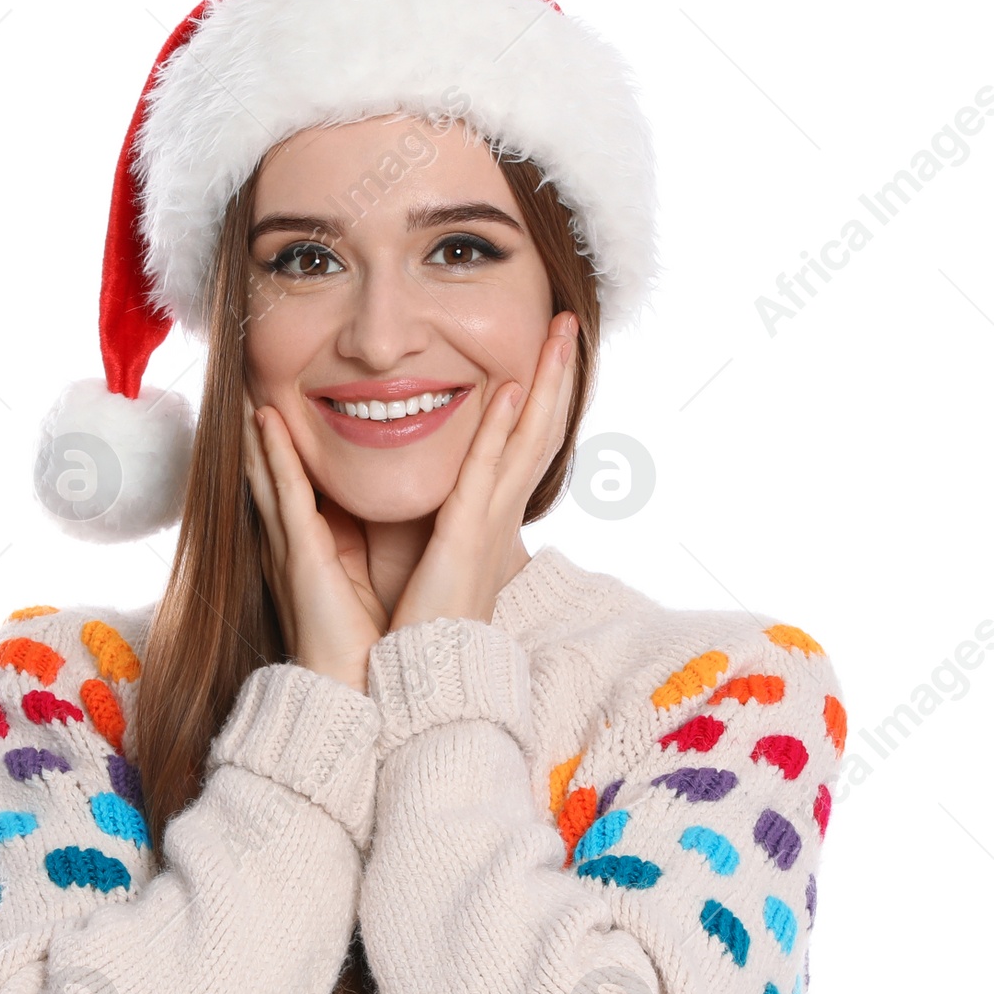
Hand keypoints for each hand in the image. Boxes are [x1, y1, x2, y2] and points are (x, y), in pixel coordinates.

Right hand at [242, 390, 387, 692]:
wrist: (357, 692)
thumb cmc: (366, 649)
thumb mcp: (367, 587)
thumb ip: (366, 553)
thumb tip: (387, 527)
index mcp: (311, 554)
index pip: (292, 490)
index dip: (279, 452)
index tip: (277, 411)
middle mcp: (292, 547)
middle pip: (269, 476)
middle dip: (258, 434)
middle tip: (249, 383)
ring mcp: (290, 549)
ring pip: (268, 476)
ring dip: (258, 433)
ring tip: (249, 387)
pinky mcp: (301, 557)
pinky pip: (286, 495)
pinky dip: (275, 458)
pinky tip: (266, 423)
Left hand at [388, 312, 578, 631]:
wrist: (425, 672)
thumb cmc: (423, 621)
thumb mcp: (435, 550)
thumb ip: (440, 513)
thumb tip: (435, 490)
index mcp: (493, 515)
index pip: (526, 442)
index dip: (543, 394)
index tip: (550, 349)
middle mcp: (502, 513)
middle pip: (541, 429)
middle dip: (558, 374)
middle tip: (570, 322)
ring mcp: (490, 522)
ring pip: (529, 439)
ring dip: (546, 383)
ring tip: (560, 334)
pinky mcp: (467, 536)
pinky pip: (487, 472)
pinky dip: (501, 429)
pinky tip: (513, 388)